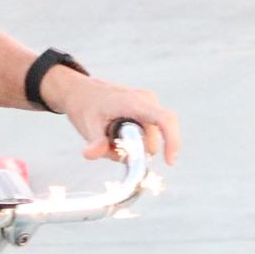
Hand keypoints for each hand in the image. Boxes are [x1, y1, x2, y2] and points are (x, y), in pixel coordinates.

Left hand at [44, 69, 180, 164]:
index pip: (165, 120)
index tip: (169, 162)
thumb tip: (91, 155)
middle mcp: (148, 100)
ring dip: (132, 146)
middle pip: (153, 140)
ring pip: (150, 140)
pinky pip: (148, 134)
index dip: (173, 141)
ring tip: (110, 136)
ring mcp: (150, 104)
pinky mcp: (149, 110)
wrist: (81, 91)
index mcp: (134, 102)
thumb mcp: (87, 126)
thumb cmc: (85, 107)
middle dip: (134, 151)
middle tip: (109, 145)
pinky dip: (133, 141)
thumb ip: (94, 142)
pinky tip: (116, 133)